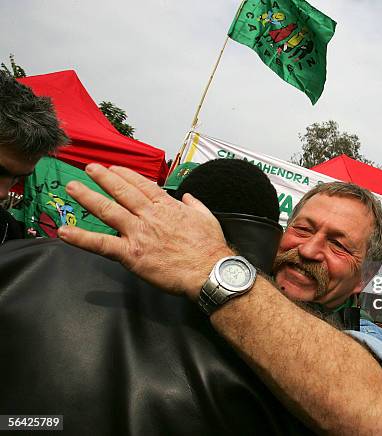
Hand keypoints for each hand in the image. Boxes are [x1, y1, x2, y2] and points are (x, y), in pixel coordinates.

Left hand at [58, 164, 232, 299]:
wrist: (208, 270)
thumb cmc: (210, 247)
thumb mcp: (207, 218)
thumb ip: (195, 205)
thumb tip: (188, 198)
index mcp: (167, 207)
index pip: (142, 185)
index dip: (126, 175)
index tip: (114, 168)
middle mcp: (149, 216)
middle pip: (122, 192)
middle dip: (103, 178)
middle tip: (89, 168)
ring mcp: (138, 233)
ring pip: (108, 210)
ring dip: (88, 197)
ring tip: (73, 188)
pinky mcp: (131, 254)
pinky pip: (101, 244)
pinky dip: (82, 238)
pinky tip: (65, 231)